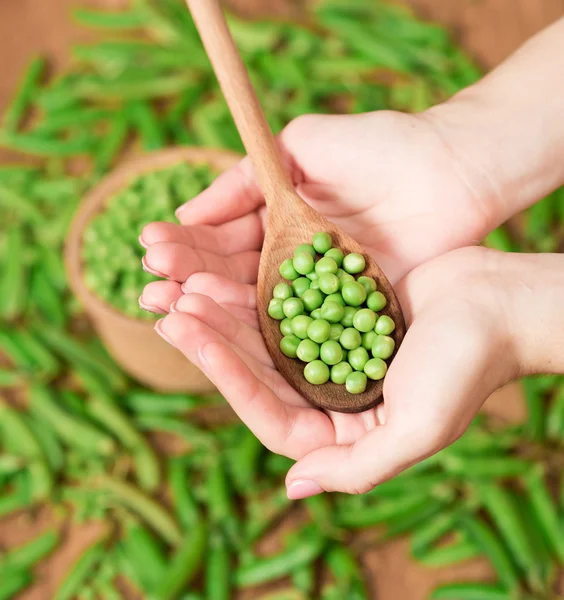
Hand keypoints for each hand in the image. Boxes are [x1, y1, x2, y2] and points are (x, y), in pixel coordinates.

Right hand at [139, 110, 499, 298]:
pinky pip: (298, 326)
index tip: (149, 249)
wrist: (451, 172)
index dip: (187, 246)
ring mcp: (318, 291)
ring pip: (256, 305)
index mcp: (280, 221)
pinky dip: (262, 330)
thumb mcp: (301, 147)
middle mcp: (293, 260)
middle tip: (148, 290)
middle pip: (232, 277)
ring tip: (170, 311)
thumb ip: (244, 180)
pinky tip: (225, 334)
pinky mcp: (345, 314)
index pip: (222, 238)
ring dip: (213, 310)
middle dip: (189, 281)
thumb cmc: (380, 147)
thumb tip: (187, 212)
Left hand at [151, 246, 530, 496]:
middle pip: (260, 373)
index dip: (229, 378)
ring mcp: (332, 354)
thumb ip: (358, 467)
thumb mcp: (418, 428)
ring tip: (182, 287)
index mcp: (345, 429)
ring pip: (266, 338)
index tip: (192, 336)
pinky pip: (288, 306)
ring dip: (225, 313)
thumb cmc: (467, 366)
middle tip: (169, 308)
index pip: (272, 413)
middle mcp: (332, 395)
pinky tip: (224, 271)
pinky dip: (257, 291)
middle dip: (214, 341)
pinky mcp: (337, 317)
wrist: (500, 304)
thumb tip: (294, 487)